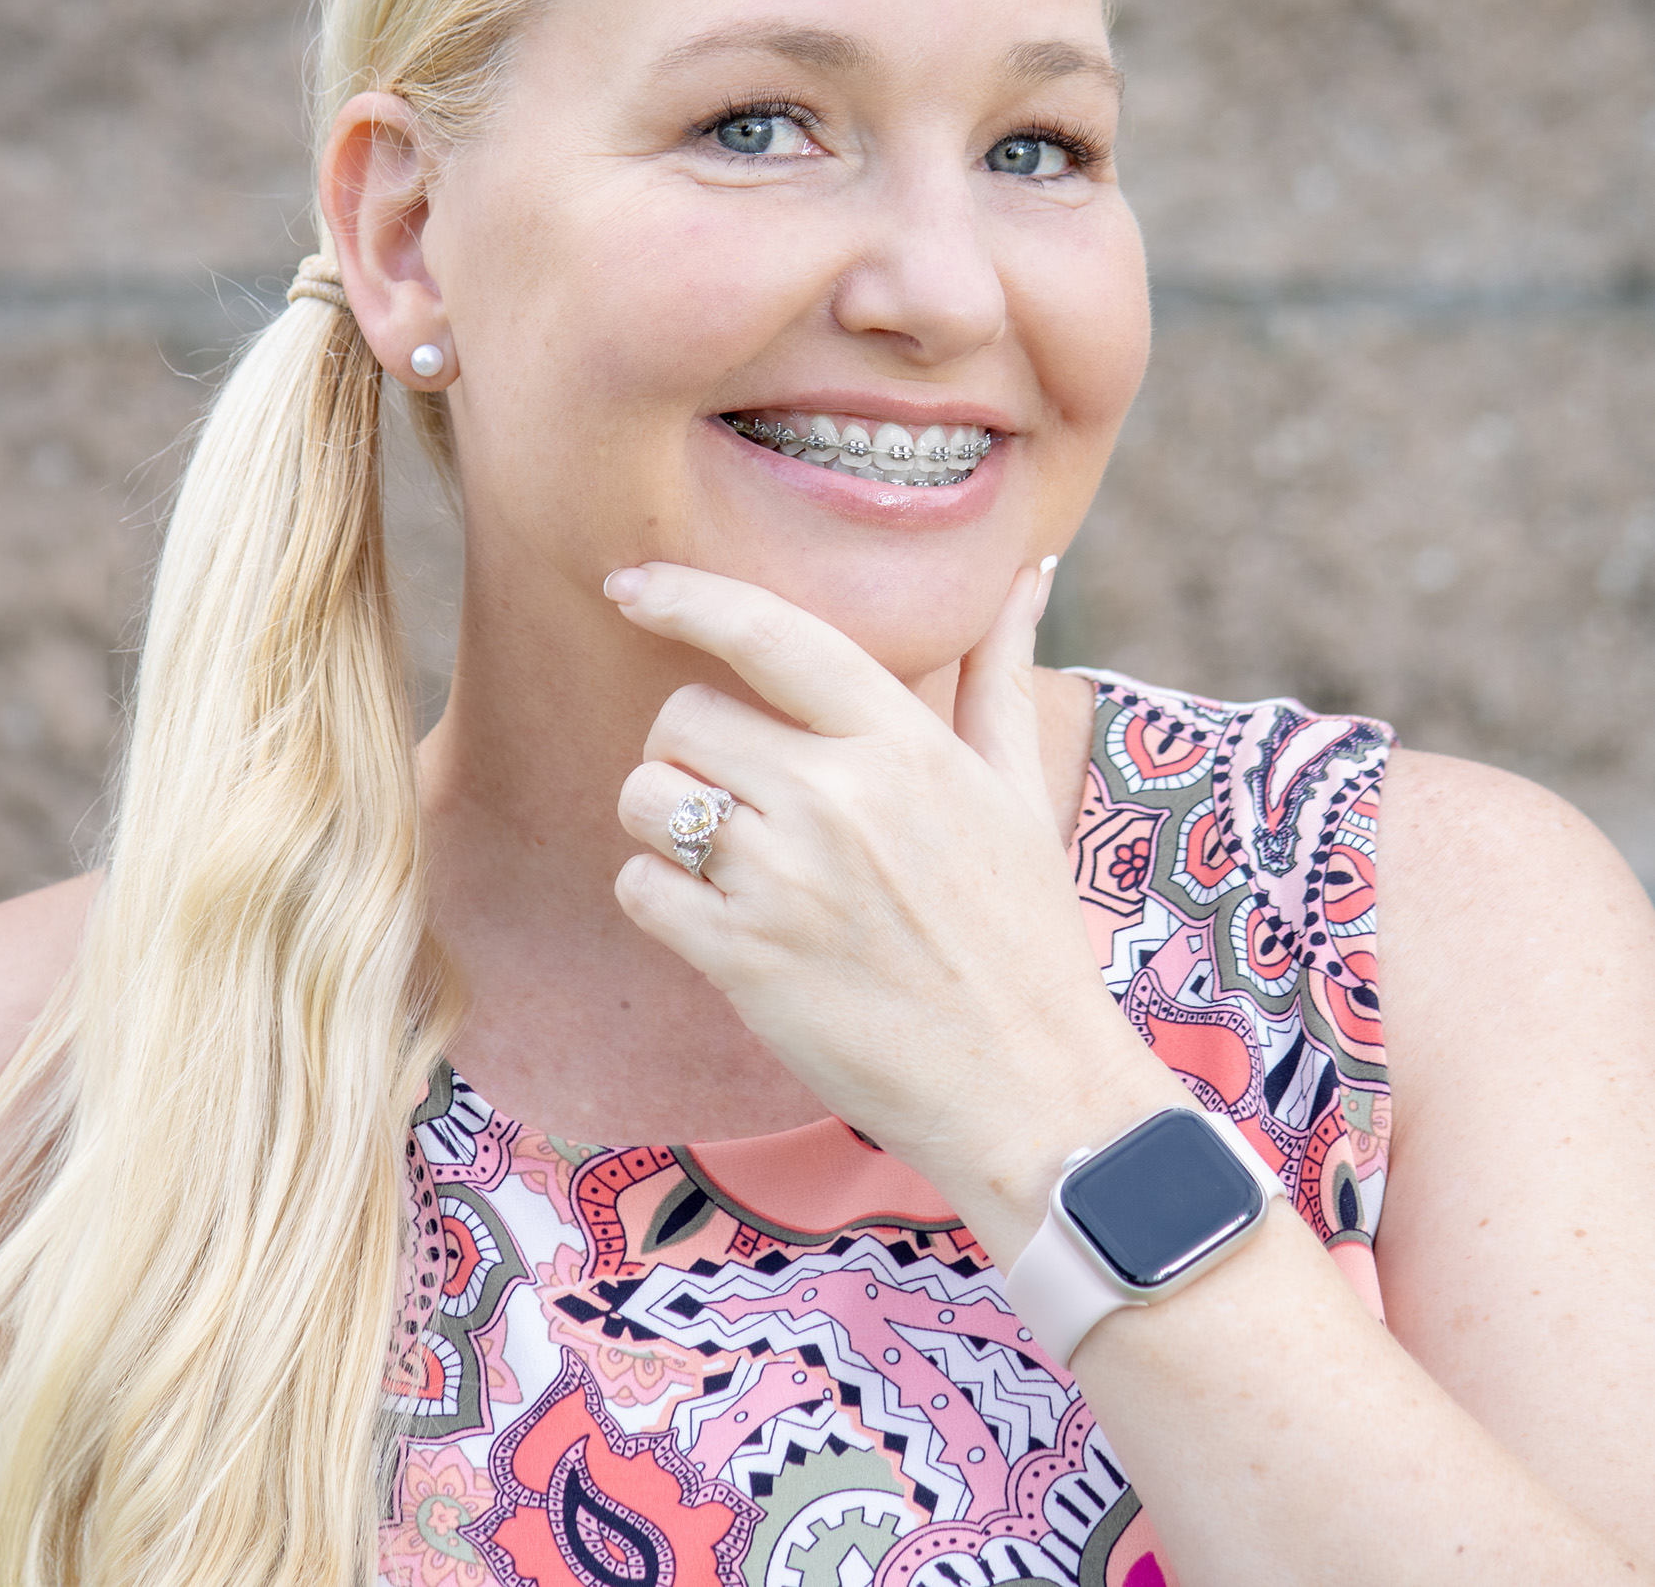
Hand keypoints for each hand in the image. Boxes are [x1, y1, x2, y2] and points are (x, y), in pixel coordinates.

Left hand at [607, 559, 1173, 1261]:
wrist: (1027, 1087)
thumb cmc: (1024, 934)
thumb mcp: (1017, 789)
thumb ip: (999, 670)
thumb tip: (1027, 571)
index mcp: (901, 741)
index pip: (769, 632)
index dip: (684, 595)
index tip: (629, 584)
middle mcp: (836, 796)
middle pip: (683, 717)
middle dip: (691, 748)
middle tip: (744, 798)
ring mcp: (784, 879)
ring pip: (646, 795)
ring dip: (666, 820)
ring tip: (731, 858)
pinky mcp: (743, 959)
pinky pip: (639, 887)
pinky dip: (660, 897)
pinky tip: (720, 919)